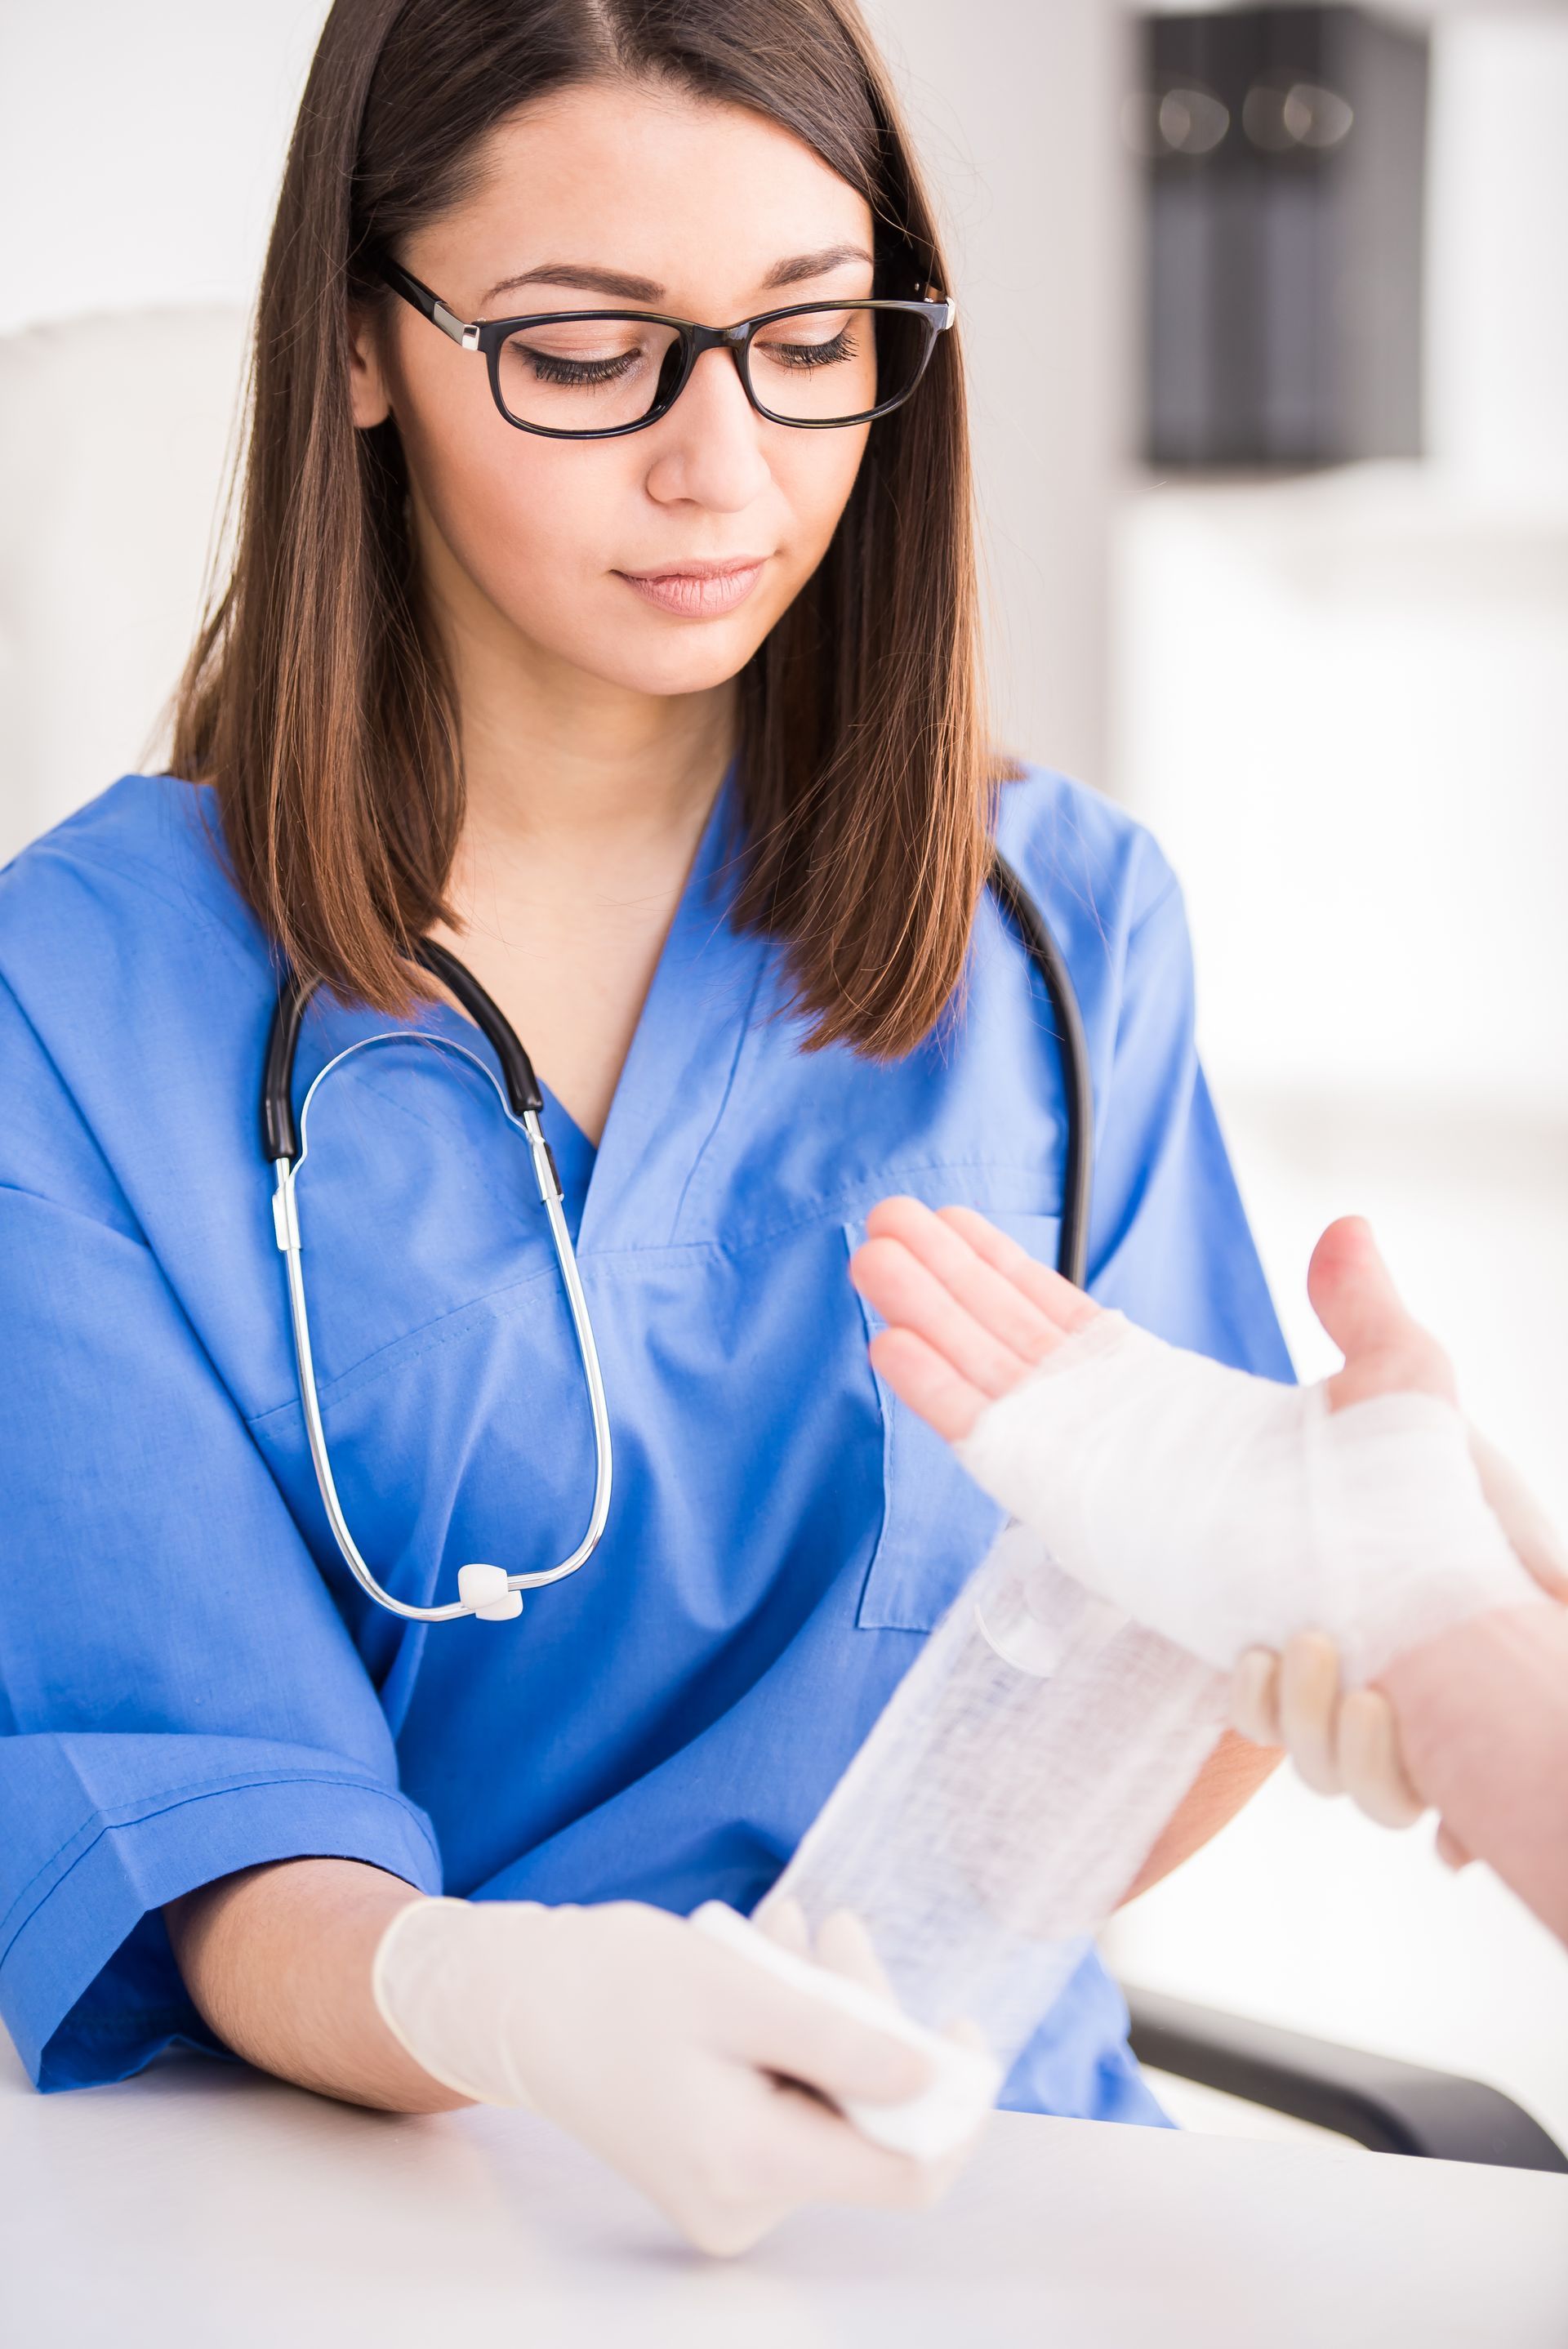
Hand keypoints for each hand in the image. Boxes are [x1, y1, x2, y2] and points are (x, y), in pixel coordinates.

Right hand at [372, 1895, 954, 2255]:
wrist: (519, 2003)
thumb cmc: (614, 1986)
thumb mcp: (737, 1990)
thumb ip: (840, 2039)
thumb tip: (933, 2078)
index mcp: (749, 2165)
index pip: (907, 2172)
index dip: (951, 2099)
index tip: (957, 2021)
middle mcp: (743, 2204)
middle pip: (865, 2125)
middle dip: (866, 2021)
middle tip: (832, 1928)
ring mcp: (729, 2193)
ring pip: (829, 2104)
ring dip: (827, 2014)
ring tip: (786, 1934)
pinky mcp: (718, 2167)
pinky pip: (790, 2103)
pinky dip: (792, 2035)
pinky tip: (765, 1970)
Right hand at [850, 1201, 1563, 1848]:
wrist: (1389, 1595)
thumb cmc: (1400, 1509)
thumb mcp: (1393, 1376)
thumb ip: (1358, 1303)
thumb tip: (1345, 1227)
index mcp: (1169, 1396)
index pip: (1062, 1319)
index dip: (1003, 1269)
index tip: (952, 1223)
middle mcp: (1113, 1428)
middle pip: (1002, 1335)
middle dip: (941, 1278)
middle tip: (882, 1219)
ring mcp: (1086, 1462)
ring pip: (983, 1373)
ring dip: (921, 1315)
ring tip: (866, 1256)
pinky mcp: (1069, 1500)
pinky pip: (990, 1437)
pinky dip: (937, 1390)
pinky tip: (889, 1343)